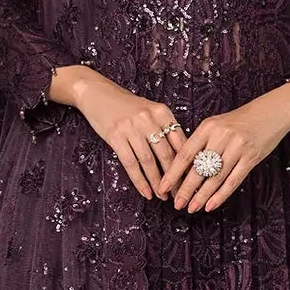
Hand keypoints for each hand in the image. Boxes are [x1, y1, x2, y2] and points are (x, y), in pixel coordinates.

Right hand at [60, 67, 185, 198]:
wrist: (97, 93)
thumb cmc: (127, 106)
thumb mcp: (150, 112)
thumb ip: (164, 129)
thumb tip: (181, 158)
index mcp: (162, 112)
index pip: (180, 142)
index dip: (187, 164)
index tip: (192, 180)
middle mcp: (149, 119)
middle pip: (166, 154)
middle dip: (174, 178)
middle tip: (180, 194)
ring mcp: (131, 127)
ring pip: (149, 162)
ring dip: (157, 183)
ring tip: (162, 196)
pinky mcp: (115, 136)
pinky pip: (130, 163)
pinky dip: (139, 181)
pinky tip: (145, 192)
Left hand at [159, 87, 289, 212]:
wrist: (272, 112)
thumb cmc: (240, 121)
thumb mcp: (217, 124)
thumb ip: (201, 142)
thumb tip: (182, 168)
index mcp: (208, 127)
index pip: (185, 154)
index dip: (173, 173)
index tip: (163, 187)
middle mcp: (221, 137)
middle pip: (198, 168)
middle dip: (185, 189)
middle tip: (177, 204)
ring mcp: (237, 148)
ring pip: (215, 178)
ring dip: (202, 196)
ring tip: (192, 208)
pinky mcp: (251, 158)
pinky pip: (233, 181)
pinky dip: (220, 195)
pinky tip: (211, 205)